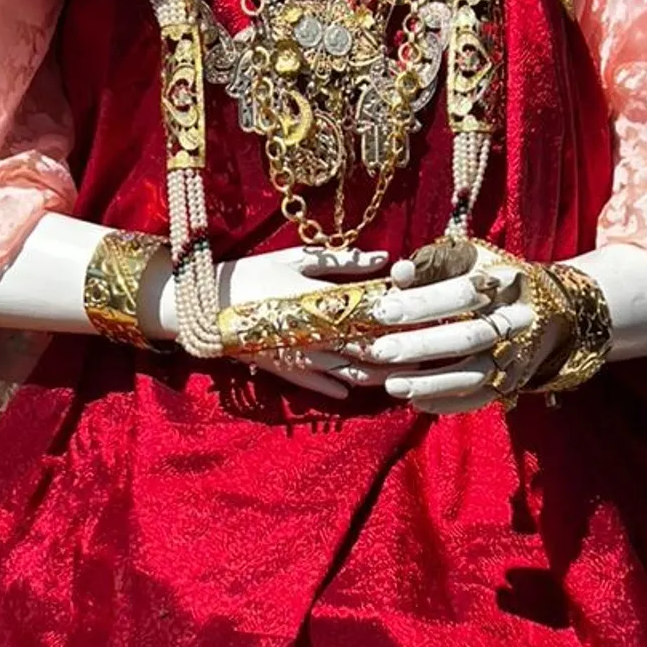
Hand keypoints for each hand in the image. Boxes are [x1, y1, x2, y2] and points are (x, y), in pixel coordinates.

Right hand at [159, 246, 483, 399]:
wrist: (205, 306)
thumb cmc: (254, 273)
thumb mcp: (298, 258)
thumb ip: (344, 261)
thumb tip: (386, 258)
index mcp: (325, 303)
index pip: (378, 313)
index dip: (409, 315)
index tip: (439, 313)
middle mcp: (322, 335)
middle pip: (376, 349)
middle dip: (409, 352)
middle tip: (441, 353)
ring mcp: (306, 358)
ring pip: (356, 372)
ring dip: (385, 375)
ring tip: (415, 376)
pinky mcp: (290, 371)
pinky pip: (324, 385)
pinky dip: (345, 387)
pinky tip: (364, 388)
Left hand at [301, 244, 571, 414]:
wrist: (546, 308)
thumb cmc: (490, 277)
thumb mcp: (468, 259)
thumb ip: (432, 263)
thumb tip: (398, 274)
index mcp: (503, 282)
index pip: (462, 293)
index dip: (422, 303)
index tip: (382, 311)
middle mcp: (516, 320)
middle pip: (468, 338)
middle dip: (421, 347)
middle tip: (378, 352)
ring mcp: (517, 354)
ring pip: (475, 374)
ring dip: (431, 383)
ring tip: (391, 385)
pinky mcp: (514, 380)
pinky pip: (481, 398)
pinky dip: (448, 402)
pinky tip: (416, 401)